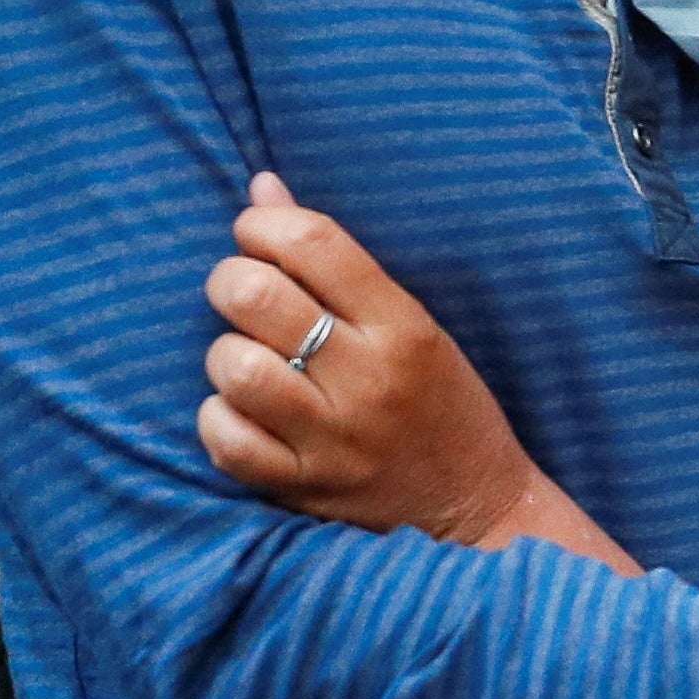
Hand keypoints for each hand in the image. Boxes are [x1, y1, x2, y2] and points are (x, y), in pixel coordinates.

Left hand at [199, 177, 539, 541]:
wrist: (478, 510)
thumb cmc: (441, 403)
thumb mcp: (412, 322)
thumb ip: (336, 260)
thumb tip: (261, 187)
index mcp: (403, 325)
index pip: (313, 243)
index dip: (262, 224)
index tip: (256, 235)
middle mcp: (368, 378)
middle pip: (257, 297)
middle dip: (229, 280)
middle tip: (239, 293)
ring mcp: (333, 439)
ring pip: (234, 368)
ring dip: (224, 355)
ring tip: (246, 360)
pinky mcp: (304, 489)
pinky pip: (226, 440)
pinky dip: (220, 420)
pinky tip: (242, 413)